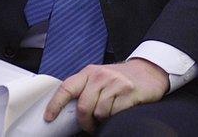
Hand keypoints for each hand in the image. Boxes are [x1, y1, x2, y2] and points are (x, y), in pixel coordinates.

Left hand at [44, 59, 169, 132]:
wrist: (148, 71)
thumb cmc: (120, 78)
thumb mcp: (99, 78)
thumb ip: (85, 89)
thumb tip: (67, 111)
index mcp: (89, 72)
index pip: (67, 88)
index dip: (55, 104)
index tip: (49, 117)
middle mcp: (100, 75)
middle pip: (83, 106)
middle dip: (84, 121)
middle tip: (89, 126)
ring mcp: (115, 83)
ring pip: (99, 112)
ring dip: (101, 119)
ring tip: (106, 115)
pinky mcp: (128, 92)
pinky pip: (114, 113)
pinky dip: (114, 117)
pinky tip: (118, 110)